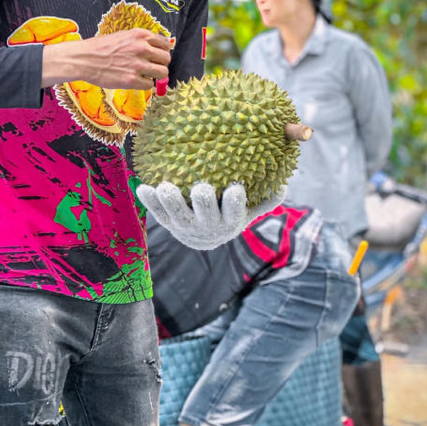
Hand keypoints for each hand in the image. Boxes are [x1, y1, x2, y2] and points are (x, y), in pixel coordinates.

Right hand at [42, 29, 171, 88]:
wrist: (84, 59)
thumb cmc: (100, 47)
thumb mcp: (122, 35)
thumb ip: (140, 40)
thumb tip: (155, 47)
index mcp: (140, 35)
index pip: (166, 44)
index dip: (163, 51)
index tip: (159, 56)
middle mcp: (142, 48)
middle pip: (166, 59)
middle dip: (161, 64)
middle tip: (153, 67)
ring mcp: (138, 65)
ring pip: (162, 73)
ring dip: (156, 76)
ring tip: (147, 75)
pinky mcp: (132, 80)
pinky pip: (149, 85)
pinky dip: (144, 85)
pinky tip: (135, 81)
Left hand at [136, 181, 286, 249]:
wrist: (203, 240)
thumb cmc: (228, 217)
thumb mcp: (249, 212)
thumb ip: (265, 200)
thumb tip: (284, 185)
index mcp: (228, 223)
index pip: (234, 213)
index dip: (234, 202)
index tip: (235, 188)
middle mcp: (206, 227)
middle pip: (205, 214)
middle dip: (203, 202)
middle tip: (201, 188)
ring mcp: (184, 226)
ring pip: (177, 215)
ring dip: (171, 201)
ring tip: (165, 186)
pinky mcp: (167, 223)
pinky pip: (157, 212)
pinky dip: (149, 202)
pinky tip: (142, 187)